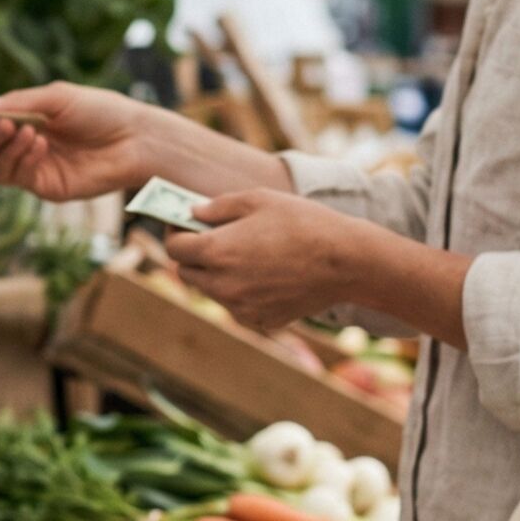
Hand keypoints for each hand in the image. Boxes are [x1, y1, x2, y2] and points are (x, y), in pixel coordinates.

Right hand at [0, 82, 152, 201]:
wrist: (134, 140)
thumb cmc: (101, 111)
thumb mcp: (58, 97)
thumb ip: (19, 102)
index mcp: (27, 119)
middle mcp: (25, 145)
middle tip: (3, 124)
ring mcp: (34, 168)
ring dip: (5, 149)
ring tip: (27, 132)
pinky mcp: (46, 187)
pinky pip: (17, 178)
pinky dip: (23, 160)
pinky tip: (41, 145)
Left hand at [164, 190, 365, 331]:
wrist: (346, 262)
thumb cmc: (303, 223)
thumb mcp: (259, 199)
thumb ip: (218, 207)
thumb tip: (192, 213)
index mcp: (216, 253)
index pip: (173, 248)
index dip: (174, 232)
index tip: (182, 223)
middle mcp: (221, 286)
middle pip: (186, 272)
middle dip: (193, 255)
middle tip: (211, 238)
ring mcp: (239, 308)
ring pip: (211, 291)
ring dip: (216, 274)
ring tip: (245, 254)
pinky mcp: (258, 321)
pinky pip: (237, 306)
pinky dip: (241, 292)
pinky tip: (266, 274)